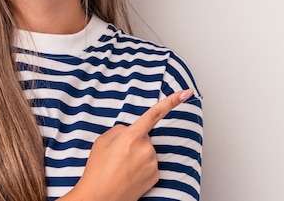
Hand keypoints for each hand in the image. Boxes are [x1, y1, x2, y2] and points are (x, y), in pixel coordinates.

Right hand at [65, 89, 194, 200]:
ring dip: (136, 155)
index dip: (171, 102)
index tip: (186, 93)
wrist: (100, 197)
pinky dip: (141, 167)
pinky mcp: (156, 176)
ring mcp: (152, 163)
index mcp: (131, 137)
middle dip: (132, 142)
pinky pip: (149, 164)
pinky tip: (128, 174)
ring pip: (147, 151)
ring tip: (120, 167)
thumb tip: (130, 131)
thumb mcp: (102, 141)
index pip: (154, 114)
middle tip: (117, 156)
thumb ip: (119, 131)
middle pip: (143, 137)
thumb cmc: (97, 170)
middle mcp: (146, 149)